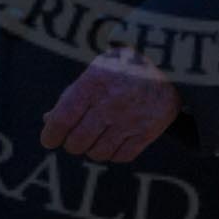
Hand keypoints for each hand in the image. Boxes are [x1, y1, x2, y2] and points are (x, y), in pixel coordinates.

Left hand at [40, 48, 178, 162]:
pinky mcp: (147, 132)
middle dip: (72, 143)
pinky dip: (113, 153)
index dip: (51, 134)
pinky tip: (114, 139)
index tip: (49, 139)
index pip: (62, 119)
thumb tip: (48, 119)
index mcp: (94, 83)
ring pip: (97, 153)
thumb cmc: (124, 66)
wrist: (170, 62)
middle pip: (77, 142)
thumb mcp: (96, 70)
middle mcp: (111, 103)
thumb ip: (72, 95)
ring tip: (97, 135)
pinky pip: (121, 156)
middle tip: (76, 136)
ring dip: (92, 148)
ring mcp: (130, 120)